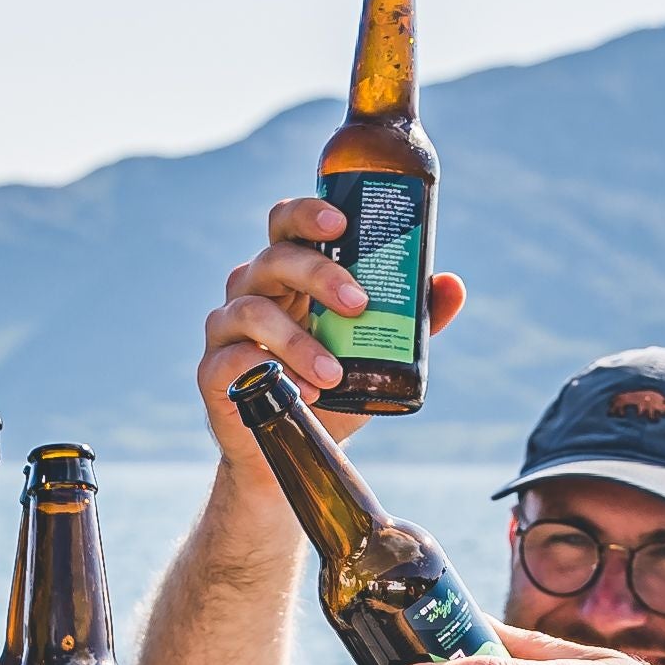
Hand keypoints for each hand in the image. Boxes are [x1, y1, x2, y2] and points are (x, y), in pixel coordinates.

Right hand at [196, 194, 468, 471]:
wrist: (288, 451)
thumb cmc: (330, 389)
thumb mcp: (374, 352)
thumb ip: (409, 319)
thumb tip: (452, 285)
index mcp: (286, 273)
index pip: (287, 224)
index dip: (308, 213)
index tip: (343, 224)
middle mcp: (251, 289)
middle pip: (274, 257)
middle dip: (319, 274)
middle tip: (358, 303)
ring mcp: (226, 327)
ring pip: (254, 311)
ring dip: (299, 341)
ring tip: (335, 375)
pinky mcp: (212, 370)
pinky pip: (235, 359)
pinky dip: (272, 372)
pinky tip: (303, 394)